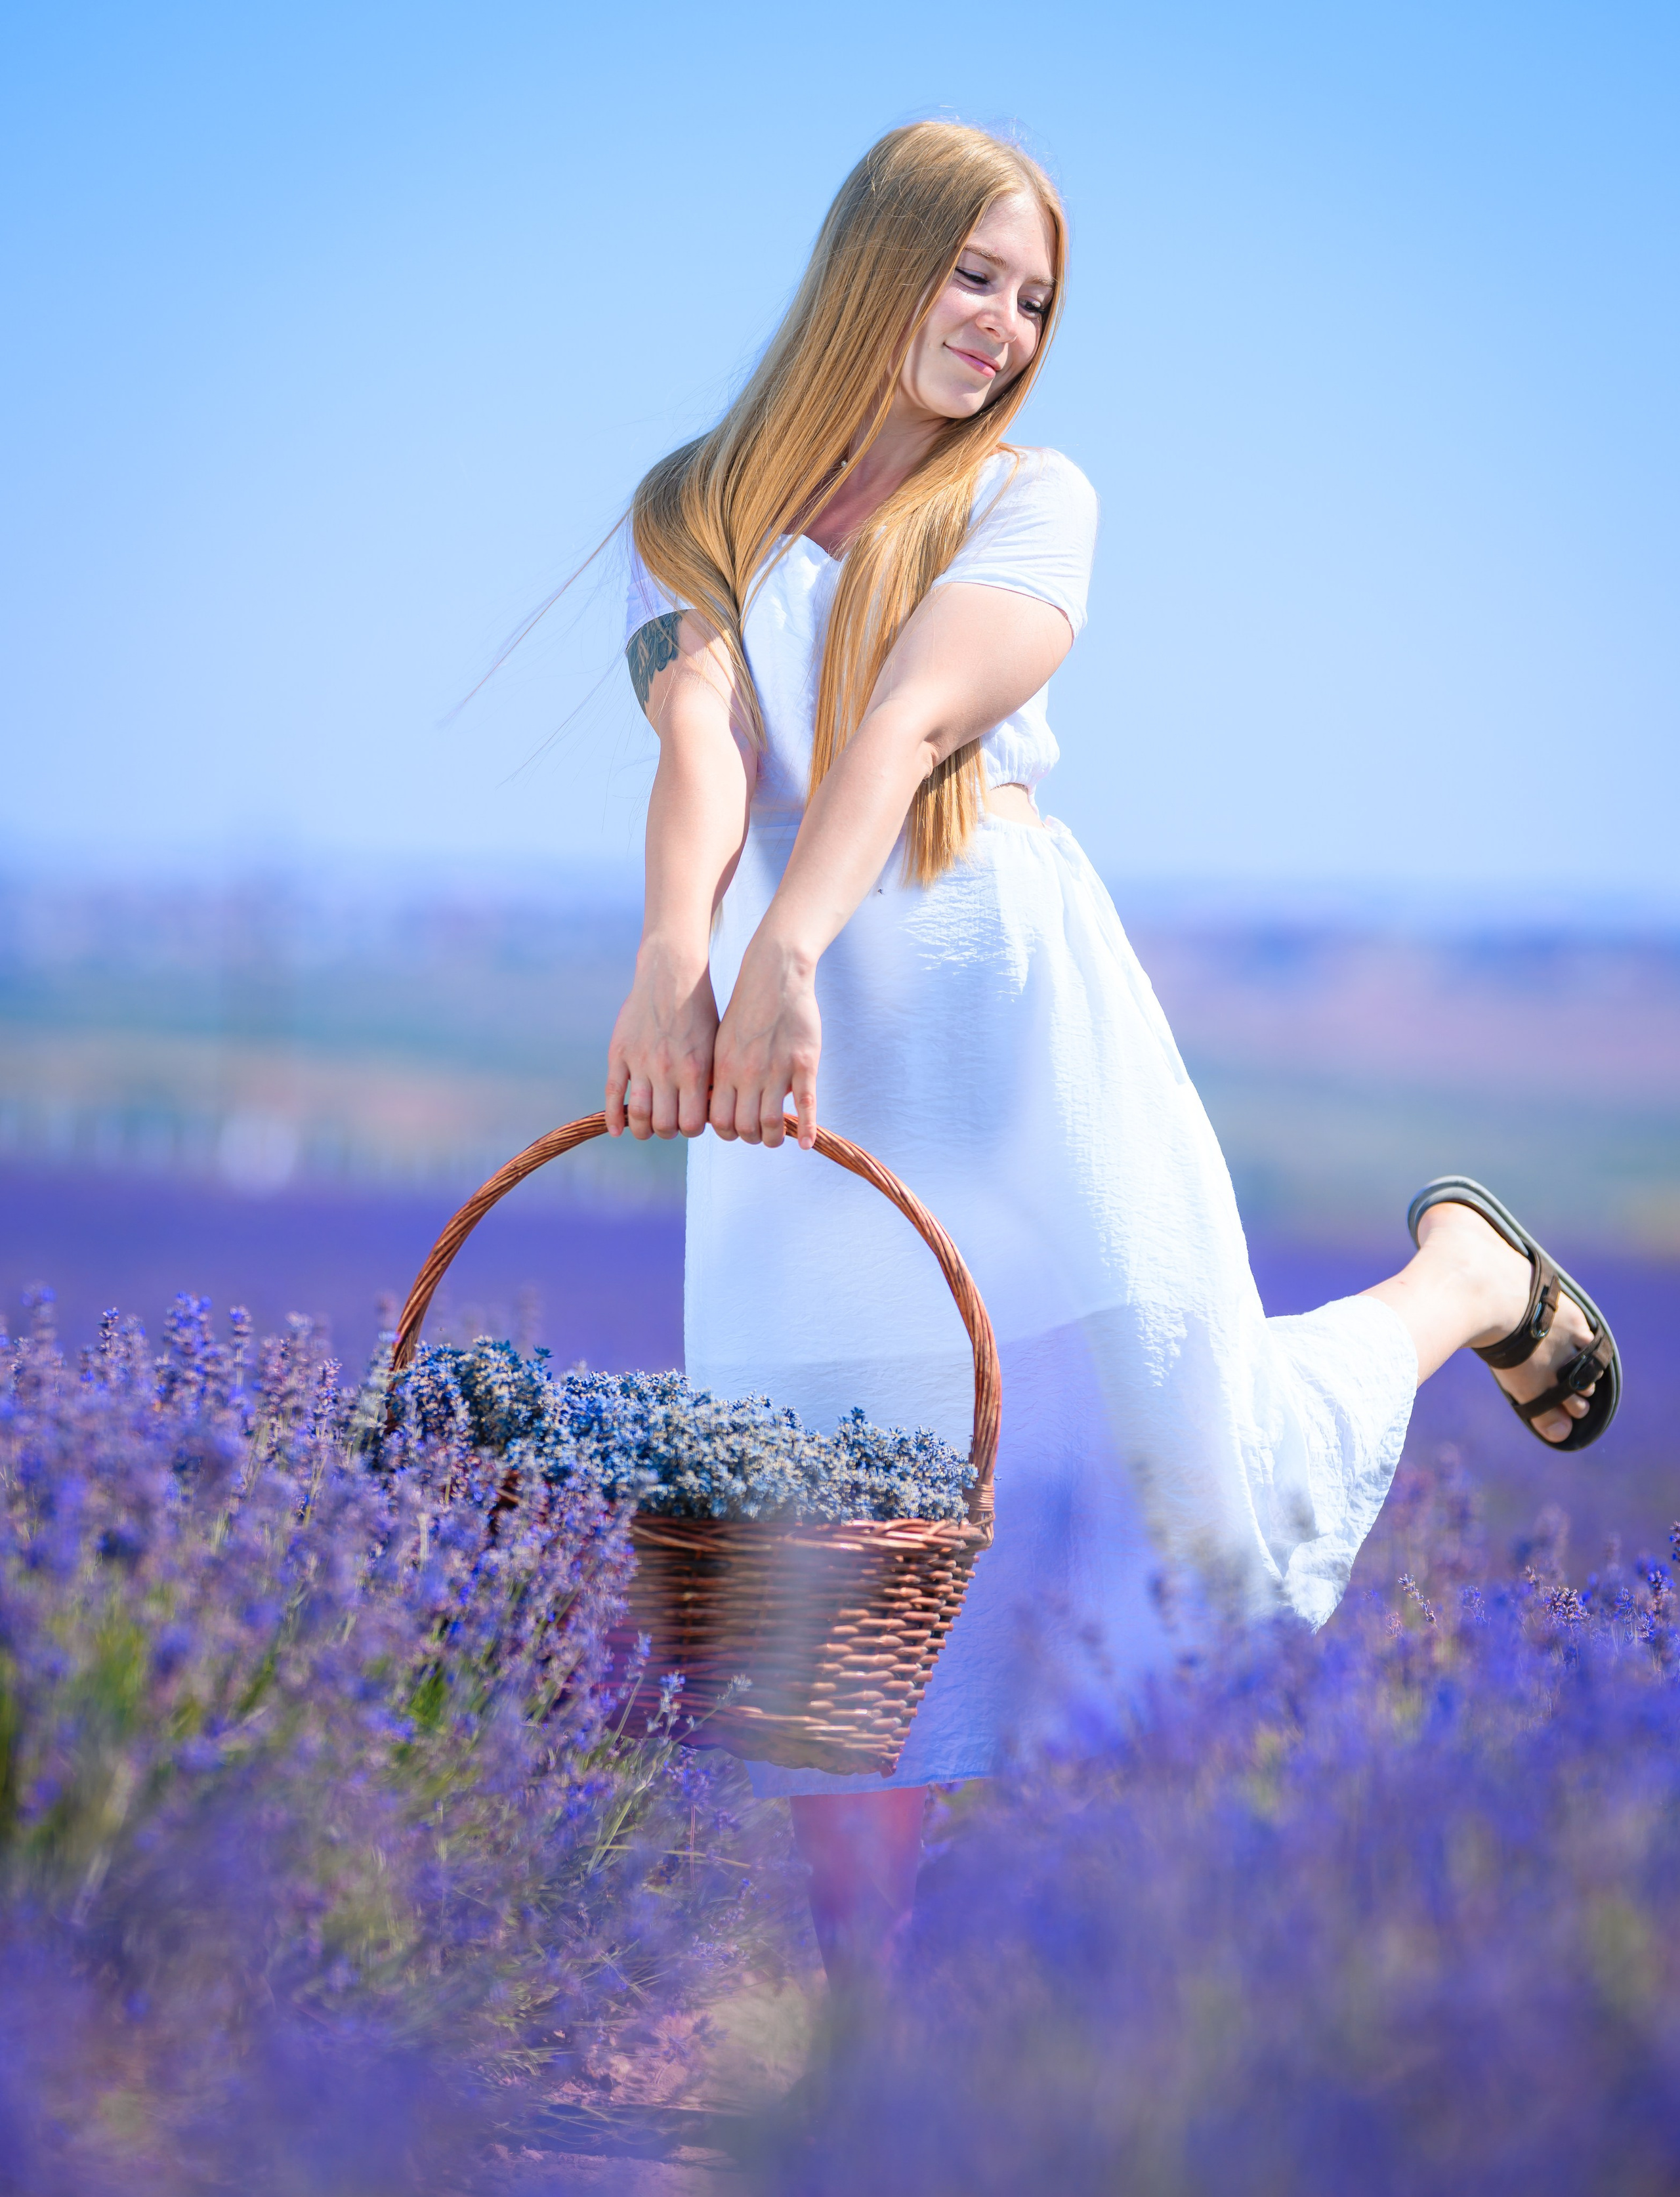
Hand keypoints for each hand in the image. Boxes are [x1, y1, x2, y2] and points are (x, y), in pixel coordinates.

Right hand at [605, 942, 718, 1138]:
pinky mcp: (619, 1053)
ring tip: (646, 1128)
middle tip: (669, 1126)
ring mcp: (640, 1062)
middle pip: (663, 1125)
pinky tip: (615, 1130)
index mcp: (695, 1070)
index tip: (690, 1124)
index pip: (691, 1125)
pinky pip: (612, 1093)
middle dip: (668, 1132)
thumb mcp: (714, 1046)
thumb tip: (708, 1115)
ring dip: (642, 1129)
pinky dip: (612, 1117)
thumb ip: (710, 1080)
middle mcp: (667, 1069)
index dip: (691, 1130)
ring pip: (637, 1115)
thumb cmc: (700, 1011)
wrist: (672, 974)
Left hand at [709, 937, 820, 1148]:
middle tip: (758, 1134)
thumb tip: (722, 1107)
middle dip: (751, 1138)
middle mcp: (748, 1073)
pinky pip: (807, 1104)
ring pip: (772, 1122)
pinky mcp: (805, 1063)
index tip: (736, 1129)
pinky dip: (806, 1129)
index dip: (727, 1132)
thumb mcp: (723, 1043)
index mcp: (724, 1069)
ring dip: (773, 1139)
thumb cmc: (747, 1010)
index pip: (719, 1121)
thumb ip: (723, 1075)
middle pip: (745, 1127)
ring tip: (775, 1137)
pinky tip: (805, 1144)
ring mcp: (777, 1070)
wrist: (775, 976)